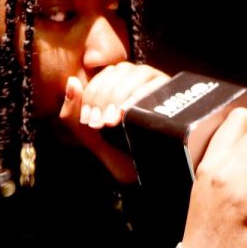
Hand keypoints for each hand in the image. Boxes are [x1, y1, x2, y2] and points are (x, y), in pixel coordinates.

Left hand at [58, 63, 171, 182]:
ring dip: (120, 95)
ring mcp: (157, 85)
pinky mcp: (174, 93)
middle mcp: (137, 81)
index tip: (88, 120)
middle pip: (119, 72)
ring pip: (138, 74)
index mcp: (116, 86)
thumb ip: (71, 114)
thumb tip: (71, 82)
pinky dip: (140, 95)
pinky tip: (129, 113)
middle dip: (105, 97)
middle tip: (100, 123)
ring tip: (112, 121)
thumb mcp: (90, 137)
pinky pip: (157, 84)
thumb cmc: (119, 155)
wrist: (146, 175)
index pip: (102, 77)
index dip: (92, 95)